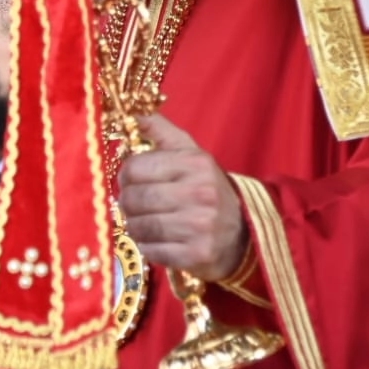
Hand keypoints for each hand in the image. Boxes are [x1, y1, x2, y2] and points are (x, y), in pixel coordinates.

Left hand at [118, 114, 246, 281]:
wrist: (243, 232)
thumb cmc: (207, 189)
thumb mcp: (191, 154)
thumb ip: (162, 131)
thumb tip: (135, 114)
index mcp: (195, 163)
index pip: (136, 167)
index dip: (125, 176)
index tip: (128, 181)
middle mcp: (200, 193)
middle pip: (136, 199)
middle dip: (126, 203)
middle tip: (131, 205)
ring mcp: (201, 226)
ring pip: (141, 226)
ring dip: (134, 226)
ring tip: (141, 222)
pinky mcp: (198, 254)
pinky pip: (153, 251)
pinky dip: (148, 247)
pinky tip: (155, 241)